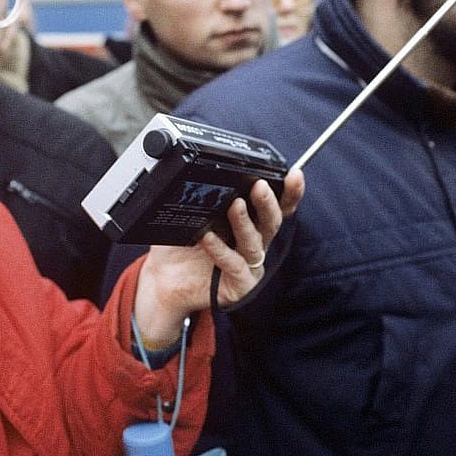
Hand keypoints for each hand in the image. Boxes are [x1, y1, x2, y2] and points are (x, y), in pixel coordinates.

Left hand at [133, 169, 304, 345]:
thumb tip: (199, 170)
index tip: (294, 175)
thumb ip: (201, 196)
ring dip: (244, 223)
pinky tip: (208, 237)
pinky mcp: (240, 285)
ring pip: (254, 242)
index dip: (289, 192)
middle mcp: (255, 244)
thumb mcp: (190, 215)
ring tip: (235, 205)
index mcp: (251, 223)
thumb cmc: (180, 247)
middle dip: (268, 202)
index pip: (278, 207)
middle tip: (260, 186)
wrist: (162, 281)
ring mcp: (249, 266)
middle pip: (271, 221)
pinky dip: (220, 249)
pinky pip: (234, 265)